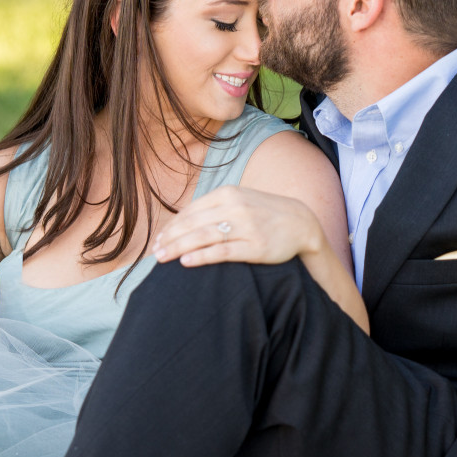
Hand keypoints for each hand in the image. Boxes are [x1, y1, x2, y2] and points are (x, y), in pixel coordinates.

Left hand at [153, 186, 326, 266]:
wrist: (301, 222)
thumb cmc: (264, 214)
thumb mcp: (239, 201)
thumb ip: (213, 208)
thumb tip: (182, 221)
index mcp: (227, 194)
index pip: (191, 211)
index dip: (172, 226)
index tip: (158, 240)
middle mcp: (235, 207)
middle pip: (193, 224)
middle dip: (171, 238)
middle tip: (154, 252)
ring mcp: (246, 226)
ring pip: (204, 236)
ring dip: (179, 247)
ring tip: (162, 258)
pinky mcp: (255, 246)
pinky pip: (223, 251)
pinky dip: (202, 256)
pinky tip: (186, 262)